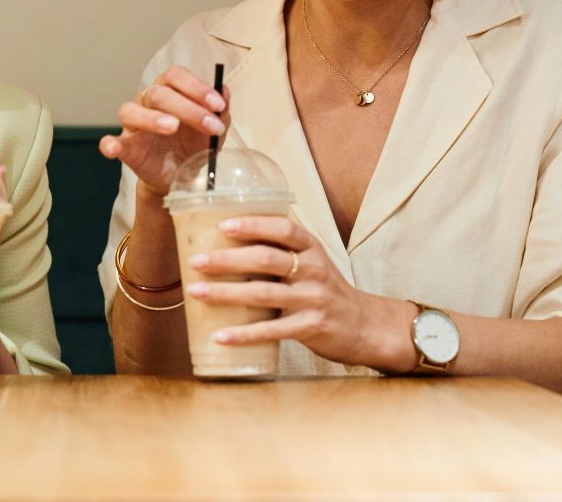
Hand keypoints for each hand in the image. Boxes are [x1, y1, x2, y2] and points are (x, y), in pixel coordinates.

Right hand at [98, 66, 227, 195]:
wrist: (184, 176)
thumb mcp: (215, 128)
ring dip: (152, 118)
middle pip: (159, 93)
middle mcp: (148, 102)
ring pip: (131, 111)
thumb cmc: (195, 144)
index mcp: (170, 90)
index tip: (218, 105)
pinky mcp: (127, 148)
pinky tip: (113, 147)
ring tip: (172, 128)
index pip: (177, 76)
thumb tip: (224, 91)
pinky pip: (111, 142)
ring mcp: (134, 125)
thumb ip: (220, 110)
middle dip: (188, 108)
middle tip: (209, 125)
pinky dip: (109, 144)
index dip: (197, 87)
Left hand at [185, 214, 414, 370]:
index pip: (284, 228)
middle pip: (266, 259)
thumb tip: (227, 241)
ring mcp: (313, 299)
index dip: (253, 224)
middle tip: (196, 261)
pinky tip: (220, 336)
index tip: (222, 225)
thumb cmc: (327, 289)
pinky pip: (271, 331)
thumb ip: (281, 251)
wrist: (365, 326)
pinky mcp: (311, 328)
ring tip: (196, 292)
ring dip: (225, 293)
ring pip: (263, 294)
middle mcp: (314, 270)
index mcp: (312, 248)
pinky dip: (243, 334)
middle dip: (227, 259)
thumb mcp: (312, 262)